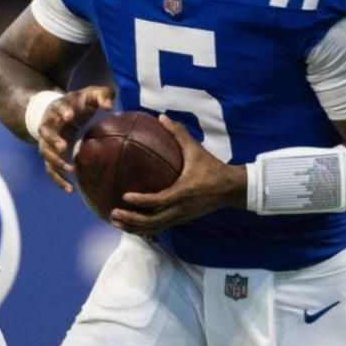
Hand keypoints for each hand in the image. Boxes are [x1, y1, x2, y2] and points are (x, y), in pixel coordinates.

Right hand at [36, 86, 114, 191]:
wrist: (59, 112)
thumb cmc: (78, 103)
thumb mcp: (90, 94)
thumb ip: (102, 94)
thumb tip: (109, 106)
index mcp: (58, 108)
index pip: (57, 108)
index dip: (62, 111)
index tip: (69, 116)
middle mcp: (49, 125)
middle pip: (45, 132)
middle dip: (53, 140)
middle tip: (64, 147)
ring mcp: (46, 142)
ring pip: (45, 153)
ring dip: (56, 162)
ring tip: (70, 170)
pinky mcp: (50, 155)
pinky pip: (50, 169)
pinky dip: (58, 180)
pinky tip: (70, 190)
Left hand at [110, 116, 242, 234]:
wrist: (231, 189)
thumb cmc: (212, 168)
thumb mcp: (196, 150)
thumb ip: (178, 133)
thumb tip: (161, 117)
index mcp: (183, 192)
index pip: (158, 200)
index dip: (141, 201)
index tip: (125, 196)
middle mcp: (180, 209)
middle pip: (152, 221)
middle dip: (131, 220)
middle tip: (113, 213)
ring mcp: (181, 217)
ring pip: (154, 228)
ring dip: (134, 227)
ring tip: (116, 222)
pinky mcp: (181, 220)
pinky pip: (160, 227)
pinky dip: (144, 228)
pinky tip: (131, 225)